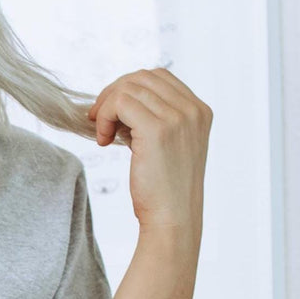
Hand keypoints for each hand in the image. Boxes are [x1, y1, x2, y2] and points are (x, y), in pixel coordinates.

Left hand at [88, 67, 211, 232]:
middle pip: (142, 77)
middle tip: (99, 120)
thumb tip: (122, 101)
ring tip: (103, 135)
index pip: (159, 78)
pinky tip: (103, 140)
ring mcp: (178, 117)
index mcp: (199, 111)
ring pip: (129, 88)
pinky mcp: (157, 129)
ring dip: (106, 107)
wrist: (173, 221)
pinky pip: (120, 102)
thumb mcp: (169, 148)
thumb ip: (157, 120)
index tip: (114, 115)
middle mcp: (193, 110)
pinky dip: (104, 116)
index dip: (129, 89)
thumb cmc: (165, 192)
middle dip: (114, 94)